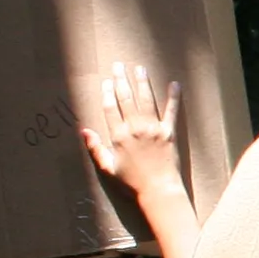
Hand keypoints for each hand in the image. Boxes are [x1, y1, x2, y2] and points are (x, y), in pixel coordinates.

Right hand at [80, 63, 184, 201]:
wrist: (159, 192)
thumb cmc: (132, 183)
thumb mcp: (108, 167)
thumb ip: (96, 148)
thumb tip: (84, 130)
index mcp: (118, 136)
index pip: (110, 108)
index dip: (108, 92)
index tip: (107, 81)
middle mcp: (134, 128)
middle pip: (126, 99)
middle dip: (121, 80)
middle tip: (119, 65)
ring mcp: (153, 129)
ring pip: (146, 100)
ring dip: (142, 82)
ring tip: (140, 68)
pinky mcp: (169, 133)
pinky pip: (171, 112)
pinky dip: (173, 98)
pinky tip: (175, 85)